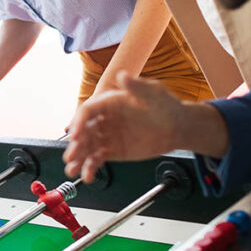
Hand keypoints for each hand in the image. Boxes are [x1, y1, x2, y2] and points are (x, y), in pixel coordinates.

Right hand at [64, 71, 184, 182]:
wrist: (178, 127)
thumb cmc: (165, 105)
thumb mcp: (152, 93)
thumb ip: (136, 86)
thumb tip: (123, 75)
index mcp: (109, 103)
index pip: (87, 111)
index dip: (78, 122)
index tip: (76, 135)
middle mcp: (104, 119)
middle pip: (83, 132)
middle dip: (75, 145)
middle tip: (71, 156)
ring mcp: (107, 136)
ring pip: (87, 147)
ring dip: (78, 159)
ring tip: (72, 170)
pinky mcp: (112, 150)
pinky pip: (97, 159)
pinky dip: (90, 168)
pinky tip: (88, 176)